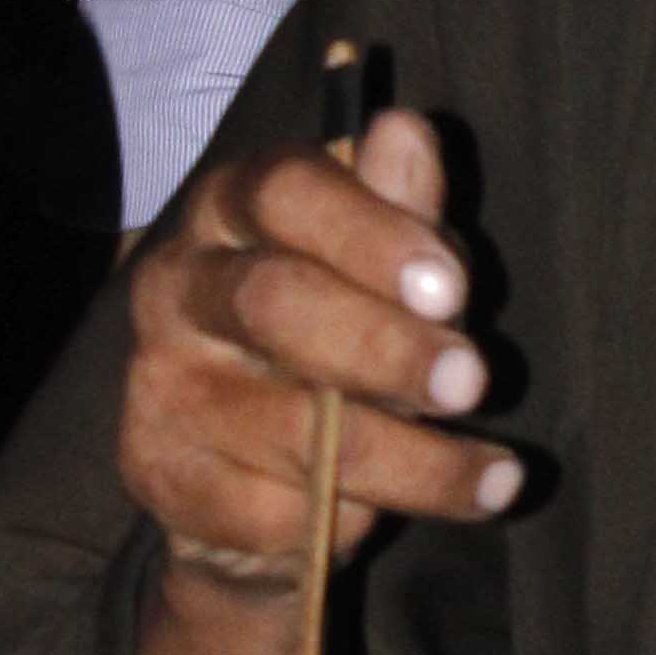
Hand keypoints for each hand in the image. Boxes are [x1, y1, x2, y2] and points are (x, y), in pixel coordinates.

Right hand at [119, 100, 521, 591]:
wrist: (249, 491)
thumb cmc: (332, 350)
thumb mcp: (381, 277)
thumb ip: (398, 215)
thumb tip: (406, 132)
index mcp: (228, 209)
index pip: (283, 188)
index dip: (370, 233)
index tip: (452, 287)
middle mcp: (176, 284)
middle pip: (275, 300)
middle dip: (387, 348)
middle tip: (473, 381)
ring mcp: (158, 384)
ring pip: (290, 426)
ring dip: (412, 462)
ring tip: (497, 480)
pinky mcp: (158, 475)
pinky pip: (272, 509)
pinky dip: (347, 522)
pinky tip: (382, 519)